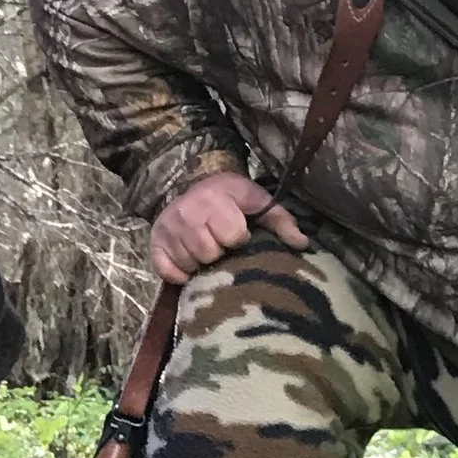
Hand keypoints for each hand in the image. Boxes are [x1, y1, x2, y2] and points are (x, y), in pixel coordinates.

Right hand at [148, 170, 308, 287]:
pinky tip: (189, 263)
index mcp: (214, 199)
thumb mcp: (255, 200)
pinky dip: (180, 273)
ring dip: (201, 262)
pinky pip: (168, 272)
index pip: (232, 236)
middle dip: (219, 251)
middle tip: (220, 243)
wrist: (188, 184)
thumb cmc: (228, 197)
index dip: (239, 238)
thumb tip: (302, 244)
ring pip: (190, 263)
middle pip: (209, 253)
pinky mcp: (154, 244)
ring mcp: (168, 229)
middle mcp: (187, 212)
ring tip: (206, 250)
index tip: (239, 233)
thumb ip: (280, 220)